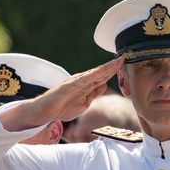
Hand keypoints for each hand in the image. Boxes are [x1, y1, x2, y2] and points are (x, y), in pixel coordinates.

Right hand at [0, 57, 123, 130]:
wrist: (45, 111)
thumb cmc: (63, 108)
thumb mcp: (84, 103)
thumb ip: (93, 94)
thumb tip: (104, 84)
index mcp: (86, 86)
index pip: (102, 77)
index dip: (113, 71)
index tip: (123, 65)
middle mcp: (81, 81)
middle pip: (100, 73)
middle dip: (112, 66)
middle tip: (124, 58)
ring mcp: (75, 82)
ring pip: (94, 73)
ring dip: (105, 68)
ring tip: (116, 61)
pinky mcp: (68, 85)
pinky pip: (83, 80)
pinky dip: (93, 75)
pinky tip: (102, 71)